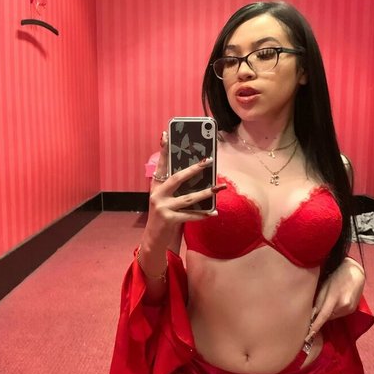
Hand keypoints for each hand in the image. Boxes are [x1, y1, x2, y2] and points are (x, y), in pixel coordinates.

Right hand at [145, 131, 224, 247]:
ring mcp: (162, 207)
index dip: (163, 150)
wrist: (153, 238)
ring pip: (188, 198)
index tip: (165, 134)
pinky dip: (203, 214)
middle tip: (208, 160)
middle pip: (177, 178)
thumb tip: (195, 172)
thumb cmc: (164, 214)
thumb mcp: (165, 198)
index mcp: (156, 186)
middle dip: (194, 169)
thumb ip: (174, 187)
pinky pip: (190, 215)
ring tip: (220, 187)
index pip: (160, 165)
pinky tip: (214, 212)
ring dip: (206, 192)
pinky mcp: (169, 220)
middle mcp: (157, 194)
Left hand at [305, 257, 364, 340]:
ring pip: (333, 316)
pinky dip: (334, 312)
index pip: (322, 316)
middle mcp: (343, 306)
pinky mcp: (353, 309)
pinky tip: (333, 303)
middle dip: (319, 317)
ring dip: (327, 314)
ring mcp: (349, 309)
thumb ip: (318, 300)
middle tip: (312, 313)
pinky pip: (339, 314)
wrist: (355, 272)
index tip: (308, 335)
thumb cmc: (336, 275)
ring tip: (326, 302)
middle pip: (327, 317)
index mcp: (334, 298)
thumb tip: (312, 314)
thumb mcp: (324, 285)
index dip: (315, 326)